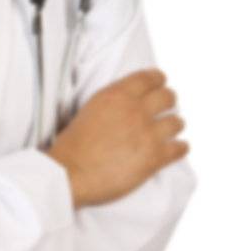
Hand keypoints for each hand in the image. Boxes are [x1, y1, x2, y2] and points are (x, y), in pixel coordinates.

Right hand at [47, 68, 187, 208]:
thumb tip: (126, 104)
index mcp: (115, 95)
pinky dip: (179, 148)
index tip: (159, 84)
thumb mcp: (88, 109)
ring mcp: (147, 133)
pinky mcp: (155, 157)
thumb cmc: (72, 145)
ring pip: (178, 122)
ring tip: (168, 132)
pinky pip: (181, 148)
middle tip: (163, 110)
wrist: (69, 173)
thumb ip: (112, 102)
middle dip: (167, 102)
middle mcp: (135, 110)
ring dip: (173, 127)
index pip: (149, 77)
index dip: (158, 80)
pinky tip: (175, 149)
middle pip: (168, 97)